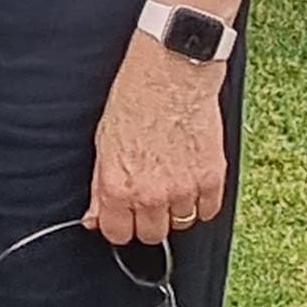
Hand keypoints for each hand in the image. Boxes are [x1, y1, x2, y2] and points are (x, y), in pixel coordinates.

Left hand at [88, 38, 227, 245]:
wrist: (172, 72)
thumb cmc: (135, 98)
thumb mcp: (103, 142)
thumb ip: (100, 186)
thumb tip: (95, 217)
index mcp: (117, 187)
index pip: (118, 234)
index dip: (121, 224)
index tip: (125, 214)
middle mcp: (150, 195)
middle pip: (151, 235)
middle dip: (148, 219)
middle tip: (150, 195)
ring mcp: (183, 189)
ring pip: (181, 223)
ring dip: (176, 208)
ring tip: (173, 178)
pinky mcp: (211, 178)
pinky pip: (209, 210)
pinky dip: (202, 200)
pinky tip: (193, 178)